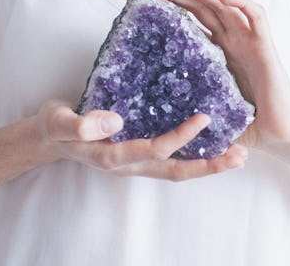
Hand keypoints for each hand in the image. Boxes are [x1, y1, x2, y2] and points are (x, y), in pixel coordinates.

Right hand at [36, 100, 247, 180]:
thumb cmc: (54, 124)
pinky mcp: (139, 153)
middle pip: (175, 171)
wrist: (50, 134)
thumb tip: (115, 121)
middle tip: (240, 156)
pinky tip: (214, 143)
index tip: (203, 119)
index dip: (179, 138)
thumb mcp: (58, 120)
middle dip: (209, 166)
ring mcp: (136, 162)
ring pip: (177, 169)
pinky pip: (172, 159)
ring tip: (239, 155)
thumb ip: (80, 124)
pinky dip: (195, 155)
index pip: (153, 150)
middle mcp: (129, 163)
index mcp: (112, 155)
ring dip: (209, 165)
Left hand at [145, 0, 289, 155]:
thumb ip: (185, 110)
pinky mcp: (266, 47)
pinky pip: (256, 16)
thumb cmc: (247, 126)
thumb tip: (151, 122)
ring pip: (224, 5)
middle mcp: (233, 42)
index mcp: (219, 53)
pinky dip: (241, 2)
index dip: (171, 8)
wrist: (280, 136)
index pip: (191, 22)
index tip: (146, 0)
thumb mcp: (207, 111)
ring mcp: (249, 41)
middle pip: (202, 8)